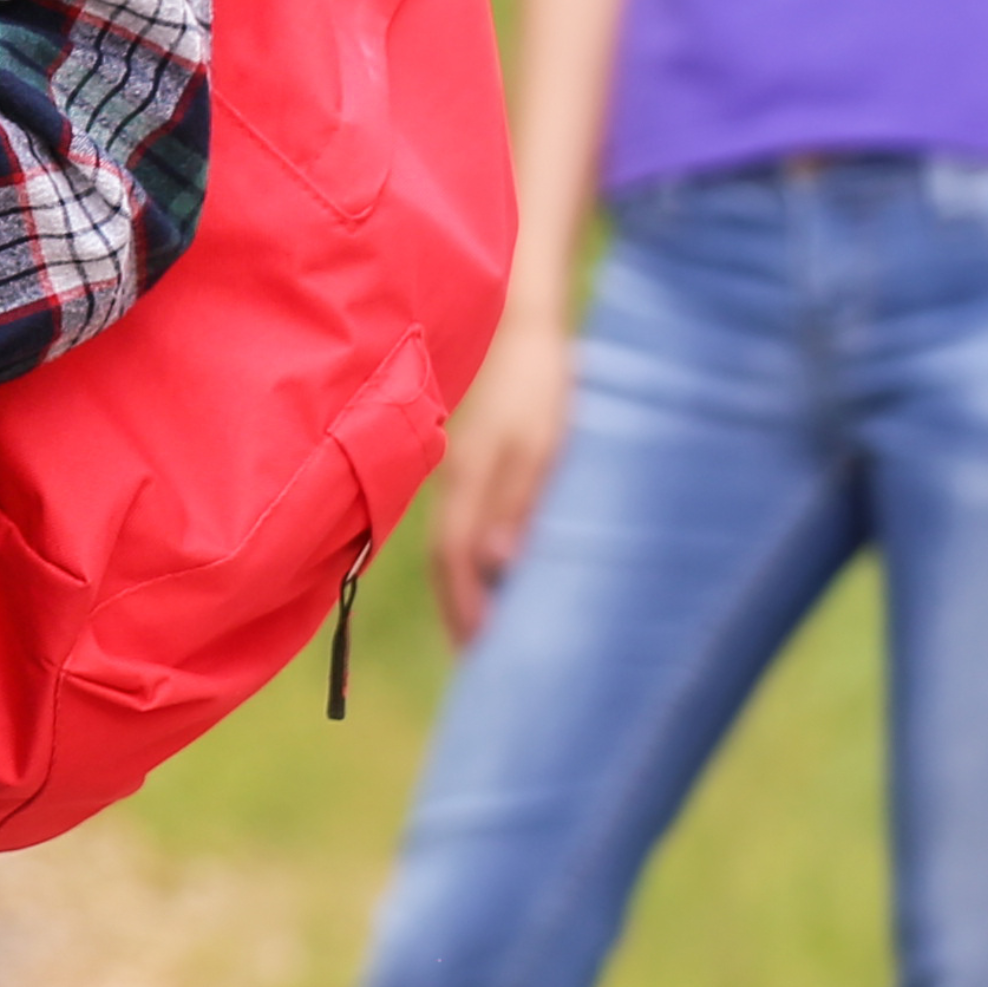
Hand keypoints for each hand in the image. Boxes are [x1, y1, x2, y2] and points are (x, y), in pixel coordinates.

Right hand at [426, 320, 566, 646]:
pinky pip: (463, 521)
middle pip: (445, 559)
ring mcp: (462, 470)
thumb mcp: (540, 446)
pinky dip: (469, 557)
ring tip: (479, 626)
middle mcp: (457, 481)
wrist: (526, 328)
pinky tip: (488, 567)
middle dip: (456, 609)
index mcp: (469, 482)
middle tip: (474, 658)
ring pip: (452, 542)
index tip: (478, 653)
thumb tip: (498, 564)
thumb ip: (517, 502)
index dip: (464, 608)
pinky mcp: (476, 461)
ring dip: (461, 587)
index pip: (455, 561)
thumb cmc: (541, 387)